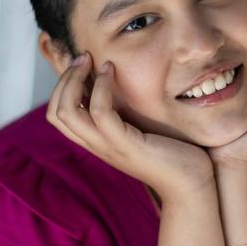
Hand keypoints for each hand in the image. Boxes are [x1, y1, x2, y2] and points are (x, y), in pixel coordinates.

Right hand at [47, 53, 214, 199]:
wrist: (190, 187)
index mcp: (97, 142)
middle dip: (63, 79)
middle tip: (82, 58)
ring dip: (75, 78)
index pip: (58, 116)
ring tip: (91, 60)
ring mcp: (109, 147)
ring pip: (68, 112)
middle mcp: (97, 145)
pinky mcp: (126, 145)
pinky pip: (100, 112)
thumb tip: (120, 91)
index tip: (80, 65)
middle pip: (56, 112)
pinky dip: (101, 87)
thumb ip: (126, 117)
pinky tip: (112, 71)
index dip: (61, 87)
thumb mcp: (140, 132)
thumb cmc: (172, 157)